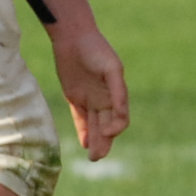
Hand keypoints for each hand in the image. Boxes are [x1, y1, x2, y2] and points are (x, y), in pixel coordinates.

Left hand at [50, 19, 130, 158]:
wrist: (73, 37)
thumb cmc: (95, 49)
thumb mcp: (111, 68)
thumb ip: (118, 90)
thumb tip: (122, 113)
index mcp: (117, 92)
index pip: (120, 117)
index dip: (115, 127)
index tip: (107, 132)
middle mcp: (106, 98)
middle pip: (108, 125)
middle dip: (105, 142)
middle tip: (98, 157)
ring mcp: (91, 99)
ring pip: (95, 125)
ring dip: (95, 141)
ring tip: (93, 157)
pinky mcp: (76, 97)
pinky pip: (81, 119)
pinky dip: (84, 132)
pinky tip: (84, 144)